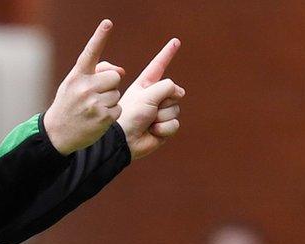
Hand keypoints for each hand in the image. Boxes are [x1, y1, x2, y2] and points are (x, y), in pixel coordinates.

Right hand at [44, 19, 124, 154]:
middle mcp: (85, 87)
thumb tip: (122, 71)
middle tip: (95, 95)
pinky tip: (97, 117)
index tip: (107, 23)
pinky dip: (111, 113)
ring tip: (93, 108)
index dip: (99, 37)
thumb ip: (96, 72)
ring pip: (117, 93)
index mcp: (77, 76)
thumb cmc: (69, 104)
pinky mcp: (103, 117)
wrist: (57, 133)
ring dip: (109, 100)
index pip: (90, 53)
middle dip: (109, 85)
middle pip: (114, 77)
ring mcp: (94, 103)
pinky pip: (118, 108)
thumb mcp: (74, 84)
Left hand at [117, 38, 184, 159]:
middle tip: (148, 109)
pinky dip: (164, 129)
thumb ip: (166, 87)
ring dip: (162, 117)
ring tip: (148, 121)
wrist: (124, 140)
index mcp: (146, 85)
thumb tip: (180, 92)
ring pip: (176, 109)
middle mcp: (154, 96)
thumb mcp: (146, 94)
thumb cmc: (129, 114)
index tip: (175, 41)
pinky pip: (175, 124)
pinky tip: (152, 131)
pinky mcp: (164, 127)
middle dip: (164, 101)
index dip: (167, 54)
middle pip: (174, 92)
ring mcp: (160, 112)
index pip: (159, 66)